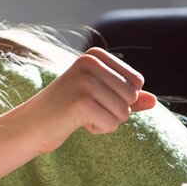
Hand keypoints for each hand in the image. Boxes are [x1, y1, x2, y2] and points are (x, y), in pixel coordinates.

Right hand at [23, 47, 155, 153]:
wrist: (32, 125)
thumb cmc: (66, 110)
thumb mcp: (99, 98)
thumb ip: (127, 97)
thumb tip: (154, 101)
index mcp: (95, 56)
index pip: (136, 82)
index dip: (122, 98)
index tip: (94, 98)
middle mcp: (90, 63)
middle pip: (132, 97)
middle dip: (115, 111)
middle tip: (87, 110)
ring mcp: (85, 82)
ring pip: (124, 112)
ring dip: (107, 121)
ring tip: (81, 116)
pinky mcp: (81, 103)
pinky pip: (112, 124)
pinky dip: (98, 129)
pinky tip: (77, 122)